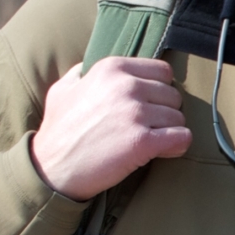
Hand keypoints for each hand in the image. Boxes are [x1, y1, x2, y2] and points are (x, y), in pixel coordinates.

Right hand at [29, 56, 189, 200]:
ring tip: (146, 141)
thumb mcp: (63, 89)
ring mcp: (135, 113)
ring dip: (168, 132)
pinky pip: (182, 138)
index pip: (163, 72)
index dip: (159, 91)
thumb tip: (89, 66)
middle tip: (144, 128)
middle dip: (164, 113)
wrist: (52, 168)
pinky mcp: (142, 141)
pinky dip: (176, 146)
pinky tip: (160, 151)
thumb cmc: (58, 130)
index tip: (147, 106)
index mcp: (111, 68)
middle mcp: (126, 86)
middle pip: (173, 96)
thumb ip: (82, 72)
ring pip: (179, 118)